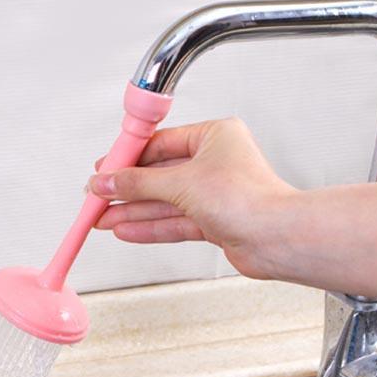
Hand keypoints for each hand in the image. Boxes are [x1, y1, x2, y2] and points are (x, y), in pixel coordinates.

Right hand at [87, 117, 296, 278]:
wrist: (277, 239)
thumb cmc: (249, 199)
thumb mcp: (182, 182)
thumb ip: (139, 183)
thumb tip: (109, 181)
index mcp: (214, 137)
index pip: (160, 143)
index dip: (128, 158)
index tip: (105, 168)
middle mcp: (216, 163)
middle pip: (160, 175)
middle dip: (127, 189)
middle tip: (98, 197)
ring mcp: (215, 194)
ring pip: (165, 201)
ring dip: (133, 211)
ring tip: (103, 218)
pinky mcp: (215, 221)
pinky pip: (174, 221)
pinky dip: (150, 226)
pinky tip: (126, 229)